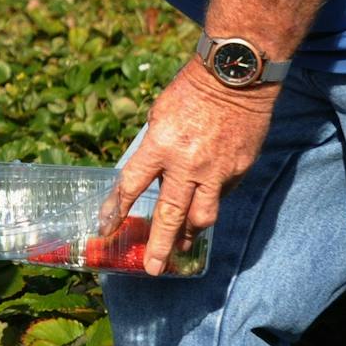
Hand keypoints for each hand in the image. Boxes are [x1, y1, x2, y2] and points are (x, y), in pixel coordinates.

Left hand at [99, 61, 276, 274]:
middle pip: (170, 215)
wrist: (235, 76)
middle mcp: (188, 164)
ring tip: (180, 247)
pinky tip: (204, 205)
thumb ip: (154, 150)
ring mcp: (217, 171)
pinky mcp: (240, 170)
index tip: (105, 228)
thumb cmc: (190, 92)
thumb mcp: (158, 117)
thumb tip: (149, 177)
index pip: (131, 187)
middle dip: (160, 245)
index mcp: (159, 146)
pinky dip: (211, 202)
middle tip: (153, 269)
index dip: (116, 210)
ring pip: (202, 216)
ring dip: (189, 234)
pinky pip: (223, 195)